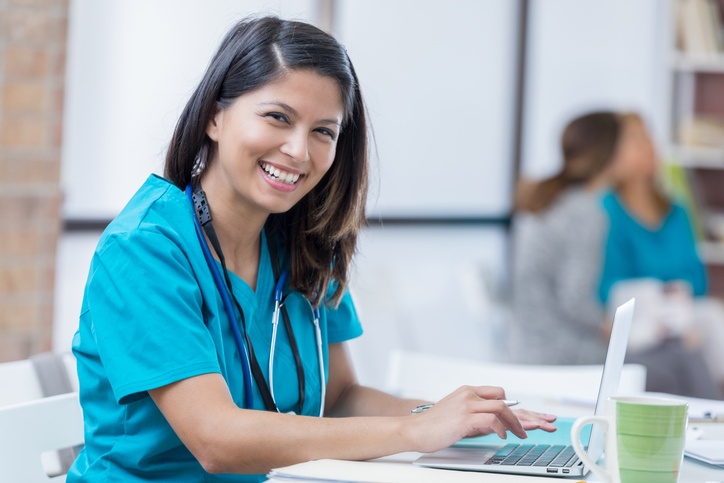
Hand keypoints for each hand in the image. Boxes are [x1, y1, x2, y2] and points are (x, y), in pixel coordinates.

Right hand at [404, 385, 555, 453]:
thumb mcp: (456, 413)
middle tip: (527, 428)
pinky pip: (491, 420)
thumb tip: (495, 422)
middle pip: (503, 399)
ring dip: (515, 423)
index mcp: (467, 391)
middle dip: (520, 414)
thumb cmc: (433, 425)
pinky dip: (501, 428)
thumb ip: (475, 412)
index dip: (513, 405)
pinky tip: (503, 436)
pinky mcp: (464, 418)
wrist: (414, 430)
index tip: (523, 418)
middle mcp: (468, 394)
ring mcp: (467, 405)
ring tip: (520, 434)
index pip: (497, 393)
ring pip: (501, 407)